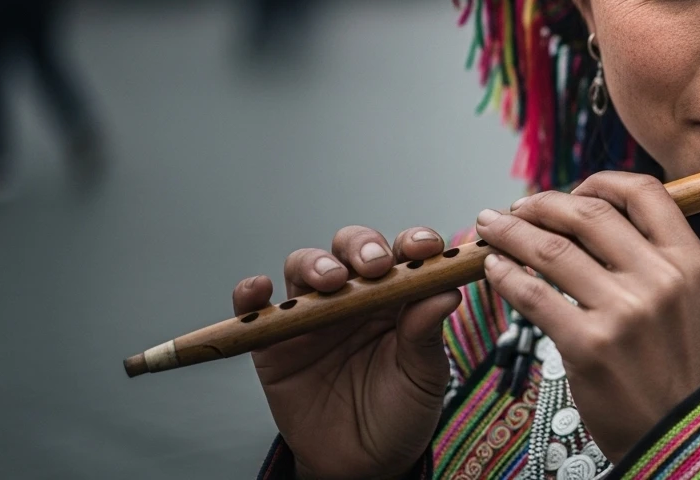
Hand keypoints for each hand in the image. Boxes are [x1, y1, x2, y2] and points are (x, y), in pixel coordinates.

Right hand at [232, 226, 461, 479]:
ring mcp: (313, 313)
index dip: (414, 242)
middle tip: (374, 265)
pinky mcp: (274, 341)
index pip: (403, 253)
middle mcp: (354, 295)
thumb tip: (448, 291)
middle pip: (351, 248)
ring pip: (306, 266)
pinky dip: (250, 292)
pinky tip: (259, 289)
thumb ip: (426, 333)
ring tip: (331, 281)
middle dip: (362, 246)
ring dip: (315, 263)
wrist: (363, 465)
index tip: (425, 247)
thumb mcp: (423, 376)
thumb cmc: (400, 413)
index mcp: (397, 295)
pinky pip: (255, 308)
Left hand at [474, 172, 699, 462]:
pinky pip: (534, 295)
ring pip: (552, 250)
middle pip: (588, 213)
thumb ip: (652, 252)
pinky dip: (506, 275)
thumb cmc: (674, 363)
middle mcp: (661, 278)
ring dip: (511, 232)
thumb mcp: (688, 296)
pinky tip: (495, 269)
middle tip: (514, 207)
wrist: (681, 432)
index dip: (598, 181)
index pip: (643, 192)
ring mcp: (624, 311)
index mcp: (689, 260)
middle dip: (540, 204)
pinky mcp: (589, 344)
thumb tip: (592, 210)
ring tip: (491, 228)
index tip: (569, 191)